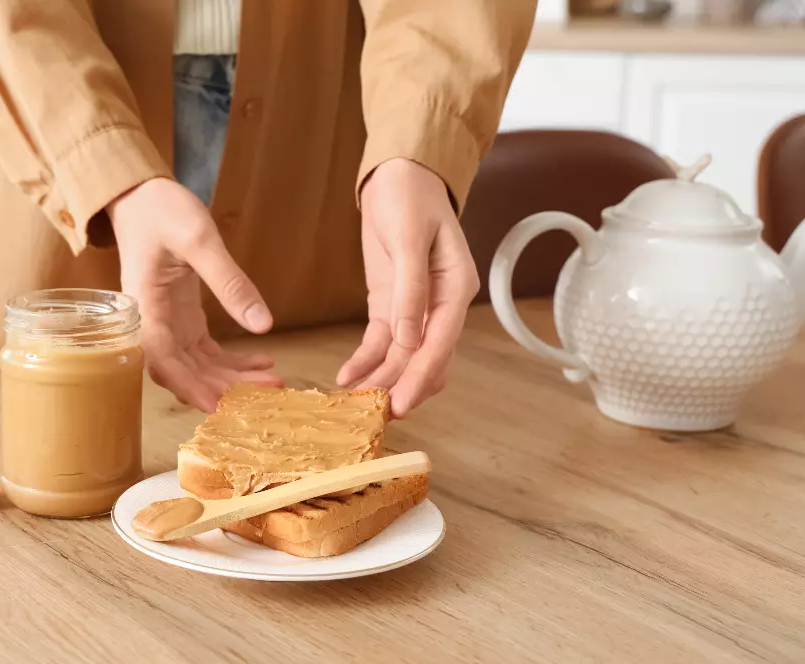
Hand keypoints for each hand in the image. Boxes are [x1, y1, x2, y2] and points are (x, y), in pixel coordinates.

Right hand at [108, 178, 281, 412]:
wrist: (142, 198)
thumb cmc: (162, 212)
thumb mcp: (199, 240)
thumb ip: (230, 282)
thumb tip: (263, 325)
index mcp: (145, 305)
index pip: (161, 357)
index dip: (187, 385)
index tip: (217, 406)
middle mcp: (152, 322)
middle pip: (184, 370)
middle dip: (225, 387)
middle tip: (268, 391)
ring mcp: (168, 323)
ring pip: (198, 366)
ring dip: (233, 378)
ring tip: (273, 381)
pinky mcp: (182, 319)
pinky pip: (206, 352)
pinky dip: (233, 361)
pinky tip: (263, 362)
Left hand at [337, 159, 479, 417]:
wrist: (398, 173)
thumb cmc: (409, 197)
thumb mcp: (410, 239)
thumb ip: (410, 291)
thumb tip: (409, 341)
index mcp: (456, 289)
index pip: (441, 344)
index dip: (420, 378)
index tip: (401, 405)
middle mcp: (441, 305)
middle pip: (425, 359)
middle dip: (400, 387)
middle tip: (372, 414)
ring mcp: (416, 307)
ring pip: (403, 357)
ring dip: (382, 380)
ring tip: (354, 402)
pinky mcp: (392, 304)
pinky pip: (381, 342)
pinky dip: (367, 361)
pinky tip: (347, 376)